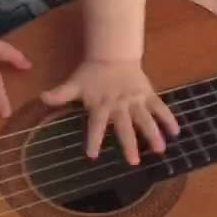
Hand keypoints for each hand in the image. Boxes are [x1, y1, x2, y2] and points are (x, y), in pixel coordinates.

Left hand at [40, 59, 179, 164]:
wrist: (112, 54)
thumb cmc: (91, 74)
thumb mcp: (74, 84)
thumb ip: (60, 94)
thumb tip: (41, 97)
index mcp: (101, 105)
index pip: (96, 124)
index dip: (93, 138)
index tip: (92, 155)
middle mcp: (119, 105)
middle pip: (125, 126)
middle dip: (129, 144)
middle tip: (133, 162)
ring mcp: (135, 100)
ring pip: (145, 119)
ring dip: (153, 134)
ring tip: (160, 150)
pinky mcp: (147, 94)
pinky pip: (159, 107)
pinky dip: (168, 118)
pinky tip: (176, 131)